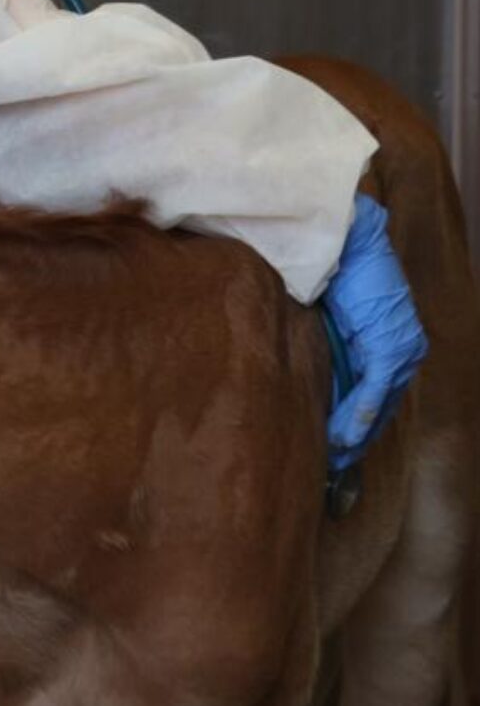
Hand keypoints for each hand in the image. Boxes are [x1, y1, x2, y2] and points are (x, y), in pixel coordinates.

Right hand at [323, 193, 427, 468]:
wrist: (344, 240)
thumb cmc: (333, 271)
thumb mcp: (328, 317)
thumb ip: (328, 346)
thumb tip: (302, 371)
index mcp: (388, 346)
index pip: (374, 397)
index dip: (355, 425)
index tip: (334, 450)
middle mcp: (402, 353)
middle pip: (380, 409)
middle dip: (356, 440)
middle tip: (332, 466)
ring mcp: (399, 351)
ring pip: (380, 407)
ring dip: (356, 436)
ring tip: (333, 460)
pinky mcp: (391, 347)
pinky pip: (376, 390)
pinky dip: (360, 415)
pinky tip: (342, 437)